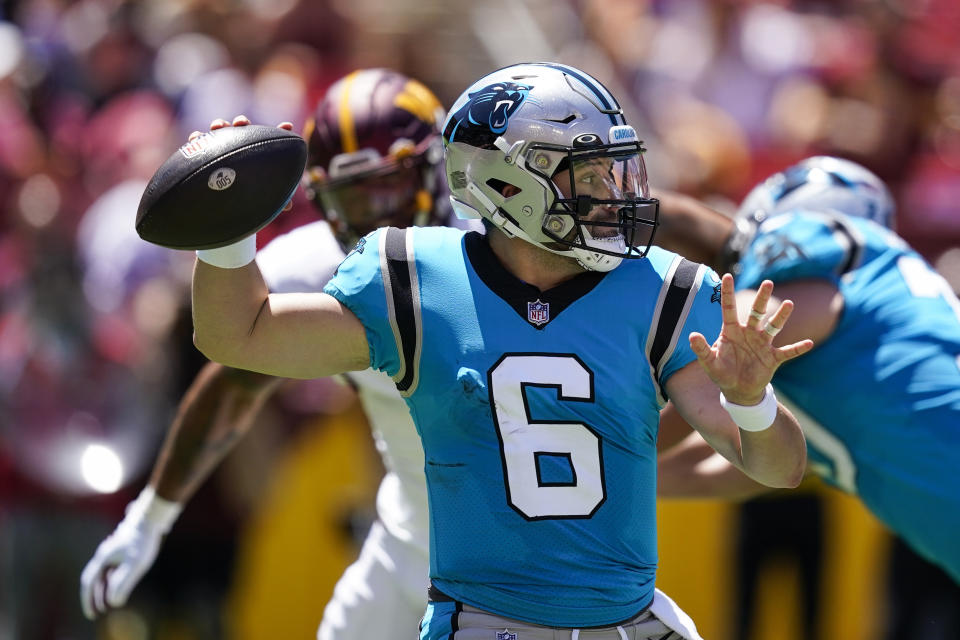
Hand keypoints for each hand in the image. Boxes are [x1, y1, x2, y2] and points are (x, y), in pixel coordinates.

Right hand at [79, 488, 180, 618]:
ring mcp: (113, 551)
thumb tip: (113, 602)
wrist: (151, 518)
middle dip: (94, 596)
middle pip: (94, 579)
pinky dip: (112, 580)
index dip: (88, 600)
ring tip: (108, 602)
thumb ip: (122, 583)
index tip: (91, 614)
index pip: (89, 583)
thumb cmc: (143, 541)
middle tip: (98, 612)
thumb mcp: (135, 565)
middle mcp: (105, 555)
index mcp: (103, 558)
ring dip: (103, 589)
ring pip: (103, 574)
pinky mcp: (122, 548)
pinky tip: (119, 584)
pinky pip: (112, 568)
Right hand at [189, 115, 295, 210]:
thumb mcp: (262, 197)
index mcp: (257, 153)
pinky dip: (196, 137)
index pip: (270, 139)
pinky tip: (196, 138)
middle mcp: (239, 147)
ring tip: (218, 126)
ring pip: (220, 131)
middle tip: (241, 124)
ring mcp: (221, 147)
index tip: (287, 127)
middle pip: (241, 129)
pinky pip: (198, 143)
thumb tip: (288, 206)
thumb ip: (276, 199)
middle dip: (242, 122)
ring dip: (219, 124)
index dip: (280, 131)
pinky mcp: (203, 153)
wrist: (223, 205)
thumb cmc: (248, 197)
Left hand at [689, 274, 812, 404]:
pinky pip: (788, 352)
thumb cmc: (722, 373)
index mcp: (731, 331)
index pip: (729, 308)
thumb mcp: (709, 362)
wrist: (738, 390)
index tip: (727, 275)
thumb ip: (701, 349)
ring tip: (789, 304)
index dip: (728, 293)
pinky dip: (798, 348)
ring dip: (781, 317)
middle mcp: (749, 333)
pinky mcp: (773, 358)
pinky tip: (809, 343)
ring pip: (774, 327)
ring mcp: (762, 344)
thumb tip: (691, 335)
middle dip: (762, 298)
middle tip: (768, 283)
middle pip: (757, 312)